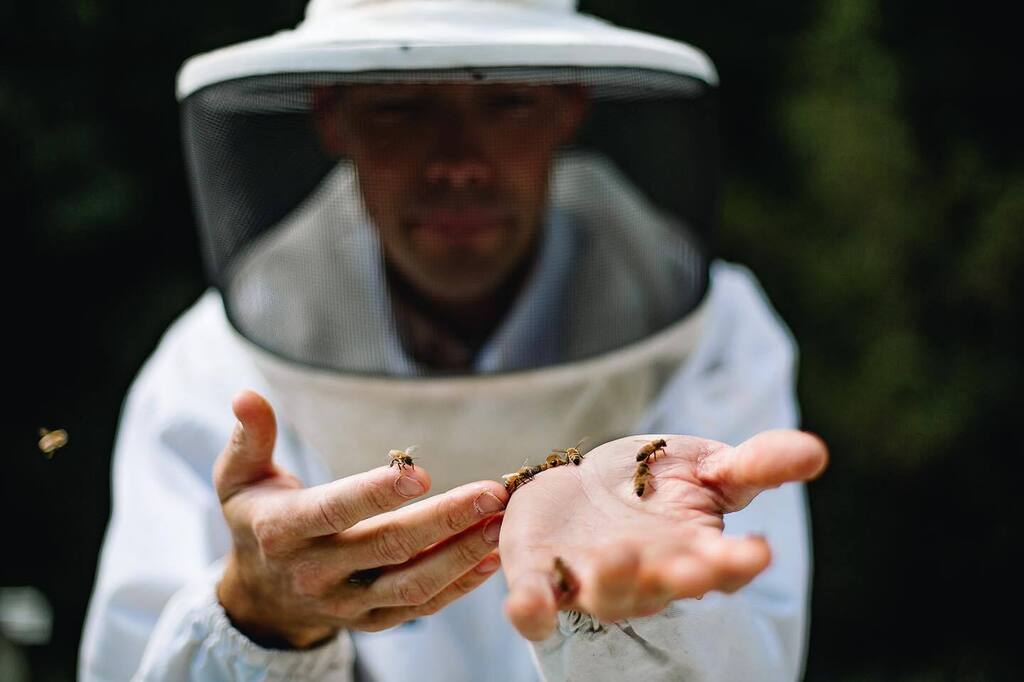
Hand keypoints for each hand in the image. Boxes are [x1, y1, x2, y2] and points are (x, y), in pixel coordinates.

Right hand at [214, 390, 507, 647]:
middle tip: (491, 493)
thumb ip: (249, 439)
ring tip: (500, 523)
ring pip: (410, 583)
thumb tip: (246, 395)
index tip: (422, 473)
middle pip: (388, 546)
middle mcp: (315, 572)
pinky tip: (491, 557)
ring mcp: (345, 603)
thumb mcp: (238, 479)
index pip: (335, 511)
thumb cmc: (256, 520)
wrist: (259, 596)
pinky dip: (458, 586)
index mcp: (283, 532)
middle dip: (445, 519)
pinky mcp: (370, 622)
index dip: (376, 493)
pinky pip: (419, 607)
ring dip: (461, 554)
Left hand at [499, 431, 827, 639]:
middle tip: (694, 570)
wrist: (586, 486)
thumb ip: (759, 463)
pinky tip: (528, 611)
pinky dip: (533, 610)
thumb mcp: (712, 466)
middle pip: (667, 584)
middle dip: (681, 578)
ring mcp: (592, 578)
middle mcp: (646, 575)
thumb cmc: (658, 482)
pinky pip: (538, 602)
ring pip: (607, 592)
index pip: (723, 564)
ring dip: (613, 580)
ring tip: (617, 558)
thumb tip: (817, 452)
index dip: (739, 562)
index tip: (759, 552)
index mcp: (692, 551)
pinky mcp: (543, 573)